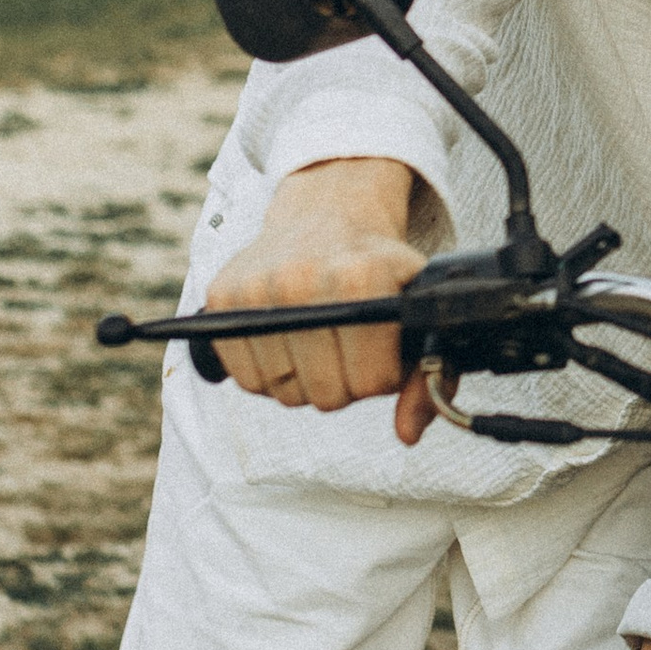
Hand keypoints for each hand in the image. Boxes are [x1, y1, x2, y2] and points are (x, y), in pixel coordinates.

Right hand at [203, 158, 432, 437]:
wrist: (327, 215)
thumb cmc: (379, 271)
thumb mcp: (417, 311)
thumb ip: (430, 375)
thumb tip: (407, 434)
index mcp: (361, 279)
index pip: (370, 383)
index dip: (382, 376)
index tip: (382, 349)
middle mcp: (302, 280)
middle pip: (326, 395)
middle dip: (344, 383)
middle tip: (348, 346)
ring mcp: (256, 287)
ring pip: (284, 394)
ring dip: (304, 380)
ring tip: (318, 340)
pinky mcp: (221, 296)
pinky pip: (246, 380)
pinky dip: (268, 374)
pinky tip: (287, 341)